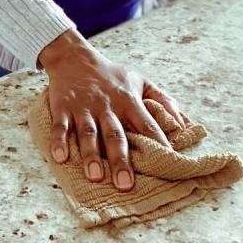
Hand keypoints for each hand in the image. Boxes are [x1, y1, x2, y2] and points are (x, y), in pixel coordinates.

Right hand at [37, 29, 188, 191]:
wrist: (74, 57)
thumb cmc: (111, 75)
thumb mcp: (139, 80)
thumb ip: (162, 100)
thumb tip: (183, 123)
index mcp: (128, 100)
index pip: (146, 124)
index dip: (158, 142)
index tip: (167, 161)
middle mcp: (107, 106)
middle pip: (115, 135)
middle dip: (121, 160)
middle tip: (126, 185)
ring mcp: (83, 107)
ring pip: (88, 133)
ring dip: (91, 154)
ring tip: (95, 176)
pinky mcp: (63, 108)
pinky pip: (61, 126)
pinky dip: (59, 141)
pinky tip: (60, 158)